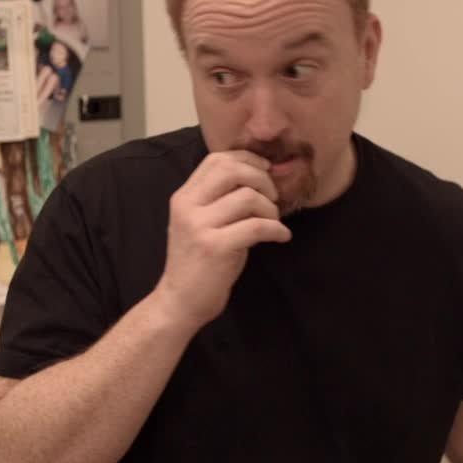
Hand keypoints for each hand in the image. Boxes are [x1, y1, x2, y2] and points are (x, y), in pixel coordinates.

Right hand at [155, 150, 290, 327]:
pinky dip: (276, 229)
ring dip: (270, 208)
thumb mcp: (201, 223)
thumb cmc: (197, 263)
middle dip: (262, 179)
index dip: (247, 160)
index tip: (265, 171)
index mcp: (183, 197)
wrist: (180, 302)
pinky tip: (281, 236)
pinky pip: (257, 226)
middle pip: (232, 170)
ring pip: (248, 197)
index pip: (216, 160)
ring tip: (274, 222)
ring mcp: (200, 226)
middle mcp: (188, 206)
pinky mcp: (216, 247)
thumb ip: (219, 200)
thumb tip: (259, 178)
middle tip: (273, 197)